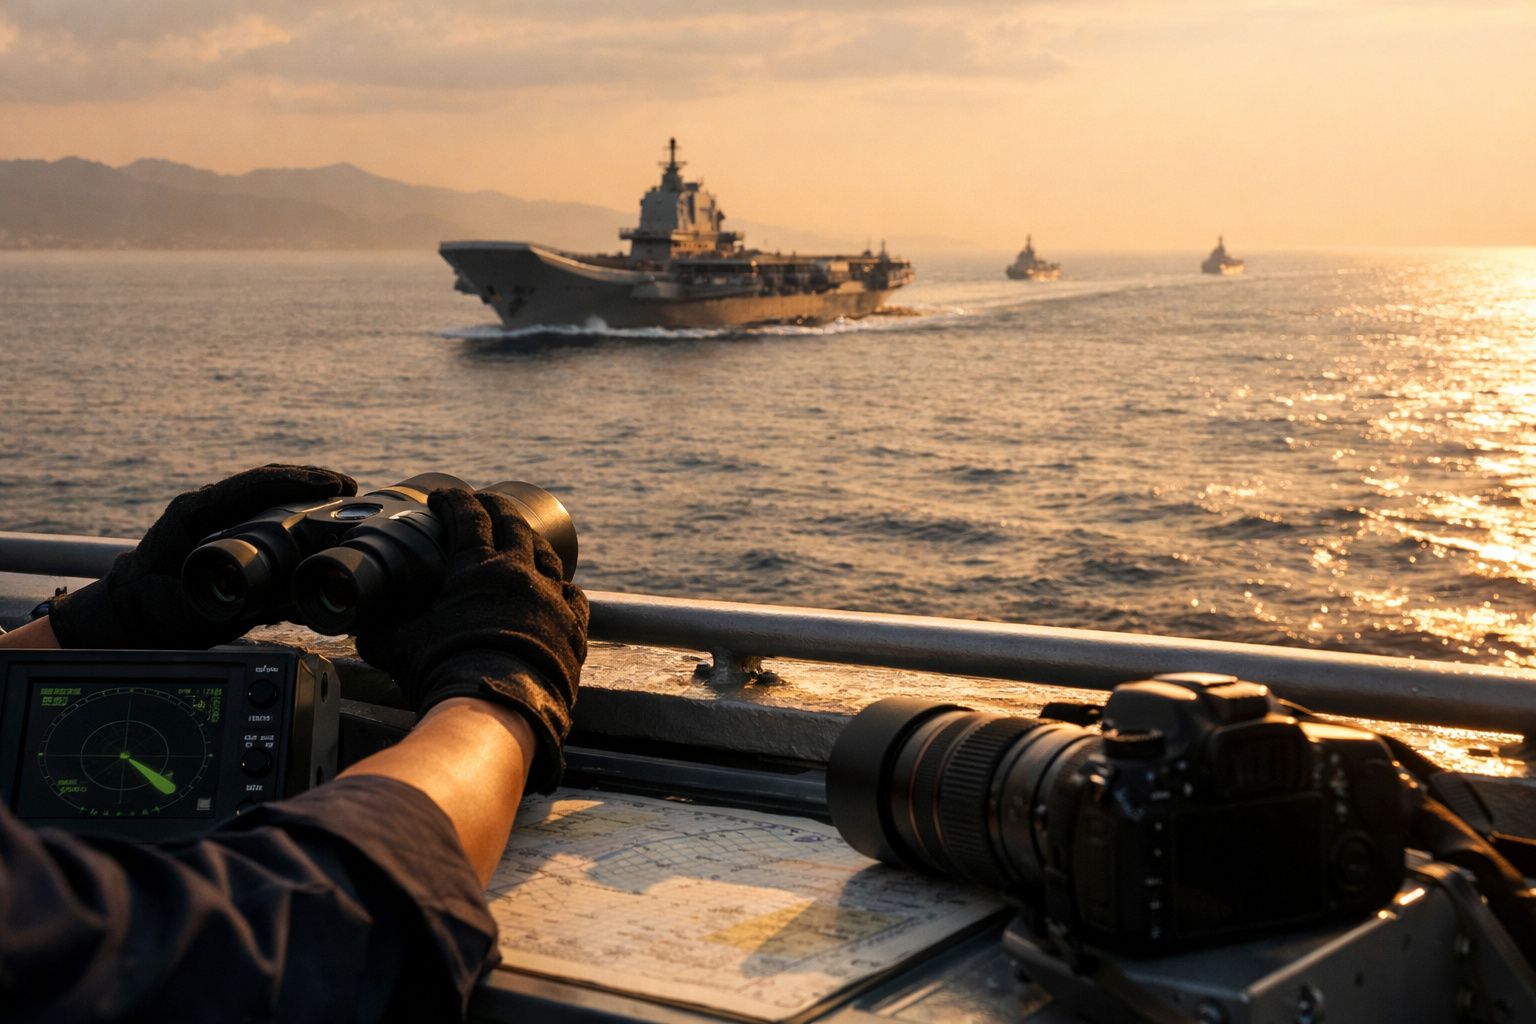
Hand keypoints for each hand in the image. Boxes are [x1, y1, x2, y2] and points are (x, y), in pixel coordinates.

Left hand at [48, 464, 357, 648]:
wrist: (128, 611)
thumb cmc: (153, 607)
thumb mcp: (194, 607)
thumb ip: (236, 604)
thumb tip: (289, 603)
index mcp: (196, 512)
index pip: (252, 485)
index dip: (296, 482)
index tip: (331, 485)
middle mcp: (208, 507)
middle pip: (266, 481)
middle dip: (309, 480)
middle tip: (349, 487)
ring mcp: (216, 516)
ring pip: (266, 492)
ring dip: (305, 491)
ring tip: (342, 495)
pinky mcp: (224, 529)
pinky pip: (262, 509)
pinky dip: (293, 507)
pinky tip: (319, 515)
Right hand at [356, 488, 588, 793]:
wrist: (496, 710)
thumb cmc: (443, 672)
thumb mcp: (397, 647)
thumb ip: (379, 629)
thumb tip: (361, 626)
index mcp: (476, 567)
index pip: (466, 516)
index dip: (453, 500)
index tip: (443, 495)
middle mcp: (518, 573)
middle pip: (512, 523)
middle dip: (496, 508)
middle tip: (484, 503)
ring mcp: (551, 597)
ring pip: (547, 554)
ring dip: (532, 542)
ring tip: (522, 539)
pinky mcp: (573, 626)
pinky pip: (572, 595)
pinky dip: (561, 587)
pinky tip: (557, 590)